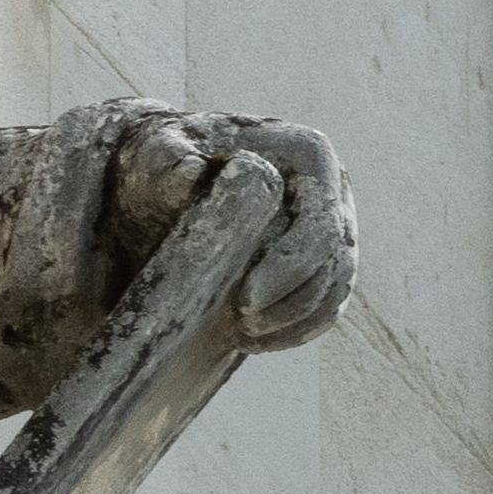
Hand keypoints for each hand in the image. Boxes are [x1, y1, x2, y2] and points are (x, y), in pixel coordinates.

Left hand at [101, 104, 354, 348]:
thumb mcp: (157, 151)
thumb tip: (189, 172)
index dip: (289, 270)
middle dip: (291, 303)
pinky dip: (296, 329)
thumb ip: (169, 158)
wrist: (169, 177)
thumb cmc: (164, 159)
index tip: (243, 302)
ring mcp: (334, 221)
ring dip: (294, 321)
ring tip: (242, 336)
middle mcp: (331, 185)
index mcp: (308, 153)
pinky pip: (326, 303)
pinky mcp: (324, 255)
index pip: (320, 224)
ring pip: (335, 286)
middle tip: (240, 327)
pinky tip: (253, 342)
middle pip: (335, 260)